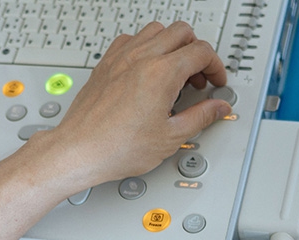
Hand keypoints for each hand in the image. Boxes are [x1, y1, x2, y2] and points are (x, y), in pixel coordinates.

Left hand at [54, 22, 229, 185]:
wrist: (81, 150)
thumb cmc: (117, 146)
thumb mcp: (171, 136)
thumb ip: (200, 117)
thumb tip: (218, 107)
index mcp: (161, 73)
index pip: (201, 52)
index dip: (216, 66)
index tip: (215, 82)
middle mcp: (140, 57)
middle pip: (182, 32)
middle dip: (197, 51)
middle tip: (198, 76)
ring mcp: (120, 57)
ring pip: (156, 30)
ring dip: (172, 45)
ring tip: (175, 71)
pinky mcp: (106, 63)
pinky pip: (131, 39)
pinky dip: (146, 47)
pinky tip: (147, 68)